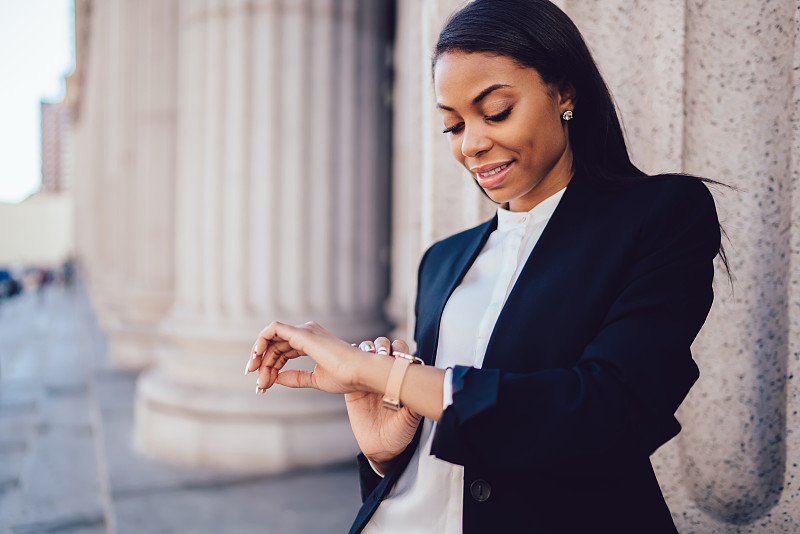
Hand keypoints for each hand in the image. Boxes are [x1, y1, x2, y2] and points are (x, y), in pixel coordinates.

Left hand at [245, 321, 366, 394]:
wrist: (360, 373)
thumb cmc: (346, 377)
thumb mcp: (316, 380)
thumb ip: (296, 378)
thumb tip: (275, 379)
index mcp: (311, 343)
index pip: (282, 352)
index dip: (269, 368)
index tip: (263, 387)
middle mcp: (306, 333)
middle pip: (274, 347)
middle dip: (262, 366)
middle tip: (259, 387)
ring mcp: (304, 331)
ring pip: (271, 340)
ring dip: (260, 359)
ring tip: (260, 381)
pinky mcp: (302, 333)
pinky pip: (273, 329)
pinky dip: (261, 341)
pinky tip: (256, 356)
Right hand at [345, 337, 421, 473]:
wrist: (382, 448)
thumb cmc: (401, 431)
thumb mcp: (411, 417)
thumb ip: (414, 402)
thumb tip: (423, 387)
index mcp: (400, 378)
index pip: (400, 354)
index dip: (399, 349)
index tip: (398, 355)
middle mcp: (384, 374)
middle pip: (382, 347)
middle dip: (382, 345)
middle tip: (382, 354)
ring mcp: (367, 380)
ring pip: (365, 353)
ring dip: (366, 349)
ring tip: (367, 355)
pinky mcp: (352, 389)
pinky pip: (348, 369)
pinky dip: (347, 360)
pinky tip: (349, 359)